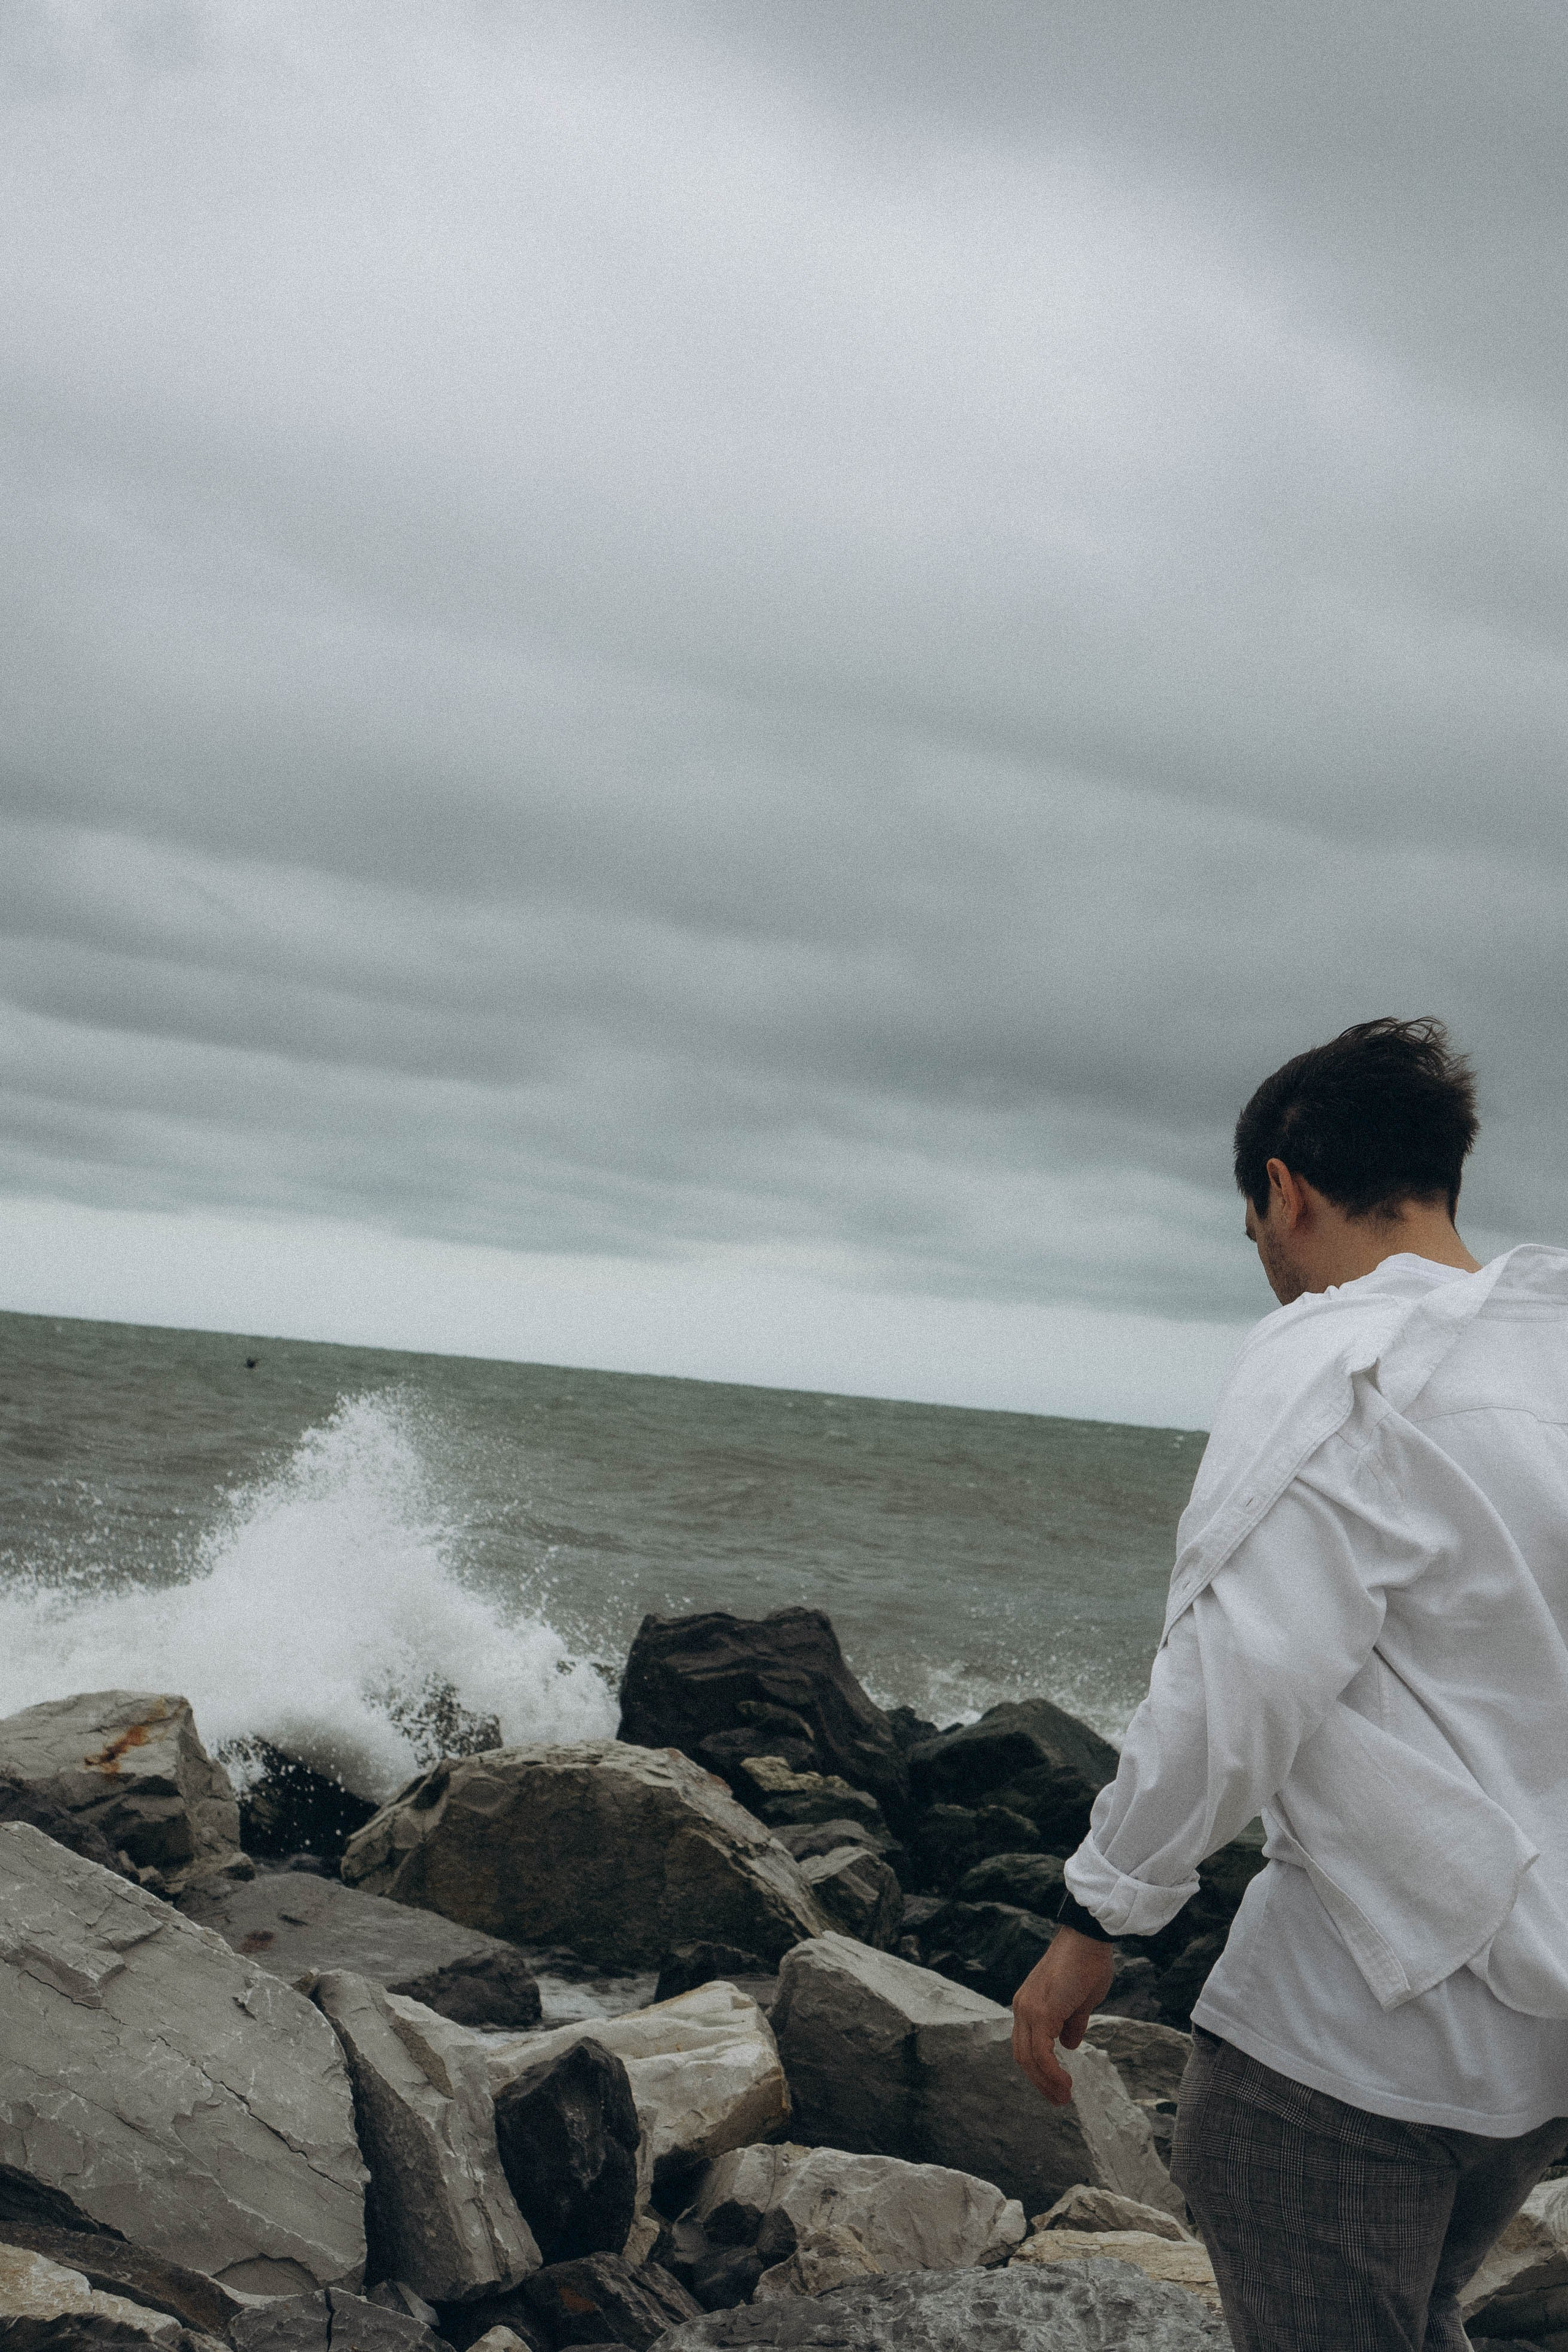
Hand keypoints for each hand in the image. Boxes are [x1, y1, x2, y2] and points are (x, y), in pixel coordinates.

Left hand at [1010, 1924, 1116, 2105]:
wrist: (1088, 1938)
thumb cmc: (1088, 1963)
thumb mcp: (1080, 2002)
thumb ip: (1071, 2024)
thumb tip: (1069, 2045)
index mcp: (1029, 2004)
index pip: (1026, 2045)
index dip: (1039, 2069)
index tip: (1055, 2086)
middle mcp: (1022, 2007)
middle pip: (1023, 2056)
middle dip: (1040, 2082)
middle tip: (1058, 2099)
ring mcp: (1028, 2009)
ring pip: (1029, 2057)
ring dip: (1046, 2082)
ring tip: (1064, 2097)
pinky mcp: (1040, 2011)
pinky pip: (1041, 2052)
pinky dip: (1051, 2072)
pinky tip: (1065, 2083)